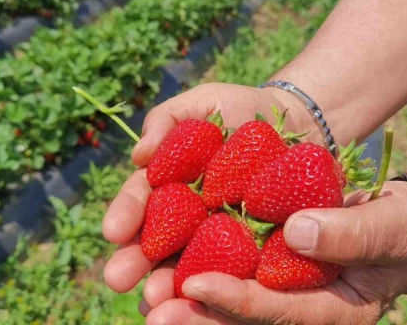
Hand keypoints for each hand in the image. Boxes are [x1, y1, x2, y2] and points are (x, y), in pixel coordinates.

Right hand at [101, 83, 312, 298]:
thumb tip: (139, 154)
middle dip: (135, 260)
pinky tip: (202, 306)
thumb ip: (167, 120)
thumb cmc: (240, 110)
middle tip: (118, 278)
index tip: (112, 232)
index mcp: (168, 184)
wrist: (294, 122)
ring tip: (156, 300)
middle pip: (156, 241)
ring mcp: (218, 235)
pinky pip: (234, 271)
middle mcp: (186, 216)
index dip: (126, 214)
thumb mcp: (202, 102)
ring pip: (188, 264)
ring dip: (168, 283)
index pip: (141, 200)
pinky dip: (216, 291)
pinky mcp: (253, 249)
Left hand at [141, 181, 406, 324]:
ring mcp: (285, 290)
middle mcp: (301, 307)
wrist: (402, 221)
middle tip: (153, 310)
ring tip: (145, 292)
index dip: (239, 301)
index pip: (280, 312)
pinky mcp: (271, 267)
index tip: (197, 285)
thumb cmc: (406, 226)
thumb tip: (298, 232)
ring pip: (231, 299)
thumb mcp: (392, 226)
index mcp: (333, 312)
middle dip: (198, 316)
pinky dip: (202, 266)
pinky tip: (163, 261)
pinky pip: (234, 270)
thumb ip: (352, 234)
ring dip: (188, 298)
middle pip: (244, 318)